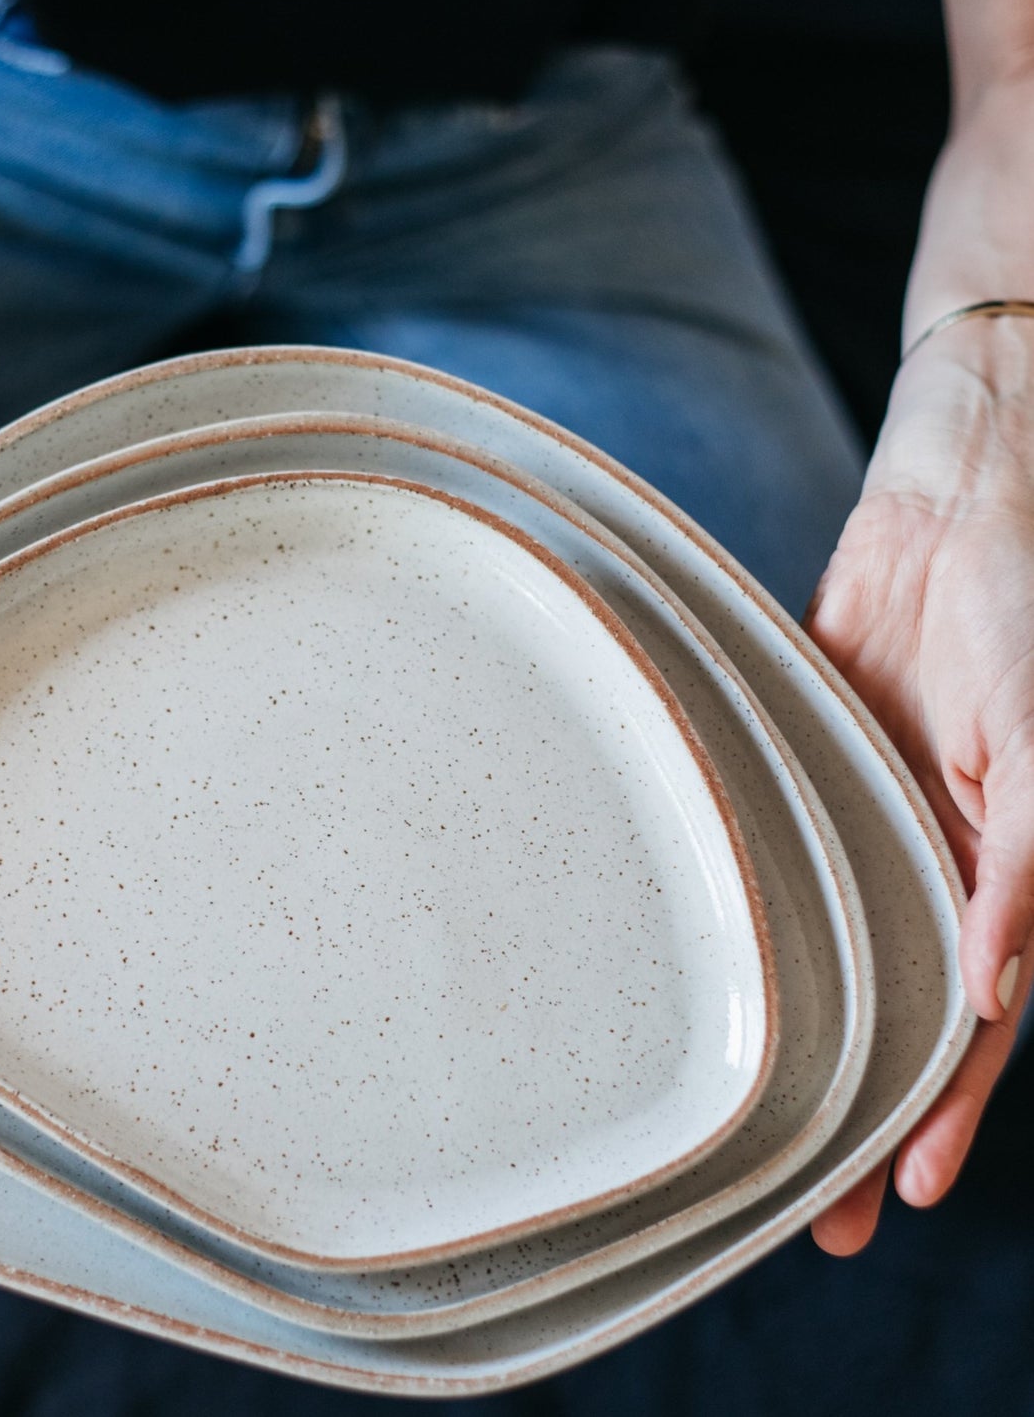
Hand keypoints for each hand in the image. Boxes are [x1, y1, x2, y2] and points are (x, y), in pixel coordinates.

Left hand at [804, 319, 1033, 1253]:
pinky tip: (714, 963)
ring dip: (796, 1030)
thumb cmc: (1028, 620)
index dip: (941, 1114)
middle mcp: (933, 867)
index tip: (891, 1197)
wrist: (961, 513)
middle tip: (800, 1205)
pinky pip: (782, 852)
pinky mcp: (808, 773)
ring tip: (743, 1113)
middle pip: (892, 1012)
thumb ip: (1026, 868)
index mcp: (1005, 878)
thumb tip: (1000, 986)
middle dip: (855, 1105)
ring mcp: (867, 825)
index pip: (975, 1026)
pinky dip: (756, 908)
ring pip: (828, 950)